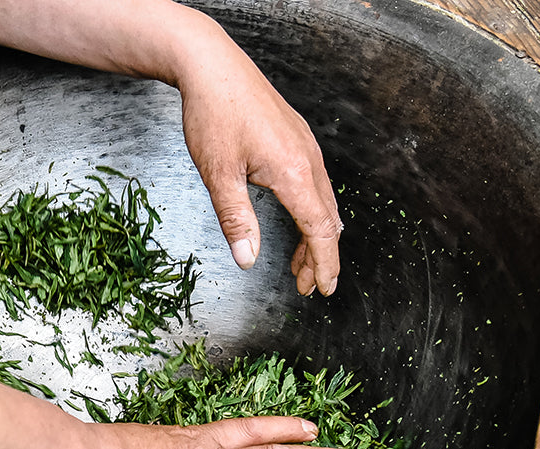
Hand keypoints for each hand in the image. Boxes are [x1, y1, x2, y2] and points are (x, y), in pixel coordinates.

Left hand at [0, 0, 343, 296]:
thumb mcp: (218, 174)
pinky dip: (310, 210)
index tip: (322, 290)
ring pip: (321, 201)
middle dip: (319, 256)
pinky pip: (314, 183)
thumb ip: (236, 220)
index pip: (321, 231)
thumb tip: (249, 262)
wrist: (212, 66)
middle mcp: (309, 160)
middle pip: (327, 219)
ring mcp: (305, 146)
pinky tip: (296, 219)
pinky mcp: (295, 138)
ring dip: (314, 235)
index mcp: (295, 173)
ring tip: (299, 263)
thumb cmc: (213, 117)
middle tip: (306, 286)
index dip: (323, 264)